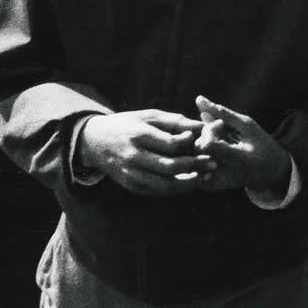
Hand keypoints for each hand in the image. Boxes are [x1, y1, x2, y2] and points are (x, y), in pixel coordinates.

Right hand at [76, 110, 205, 195]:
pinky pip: (157, 191)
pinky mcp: (131, 185)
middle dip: (195, 166)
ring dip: (188, 184)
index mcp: (138, 135)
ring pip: (164, 185)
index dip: (190, 144)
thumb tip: (201, 126)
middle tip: (213, 163)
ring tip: (204, 177)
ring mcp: (131, 174)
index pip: (171, 144)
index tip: (202, 140)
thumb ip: (174, 121)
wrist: (94, 142)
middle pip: (170, 167)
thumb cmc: (127, 124)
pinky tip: (189, 182)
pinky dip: (175, 189)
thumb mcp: (148, 116)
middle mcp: (133, 157)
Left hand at [192, 95, 291, 196]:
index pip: (208, 144)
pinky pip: (196, 166)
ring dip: (202, 144)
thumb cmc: (261, 144)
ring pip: (194, 157)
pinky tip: (214, 151)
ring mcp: (216, 182)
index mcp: (237, 159)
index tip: (221, 125)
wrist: (269, 171)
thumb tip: (198, 99)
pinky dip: (201, 155)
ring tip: (219, 142)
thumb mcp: (247, 125)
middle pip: (198, 149)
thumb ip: (222, 113)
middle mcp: (225, 174)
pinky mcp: (210, 186)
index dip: (210, 130)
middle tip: (221, 132)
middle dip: (205, 135)